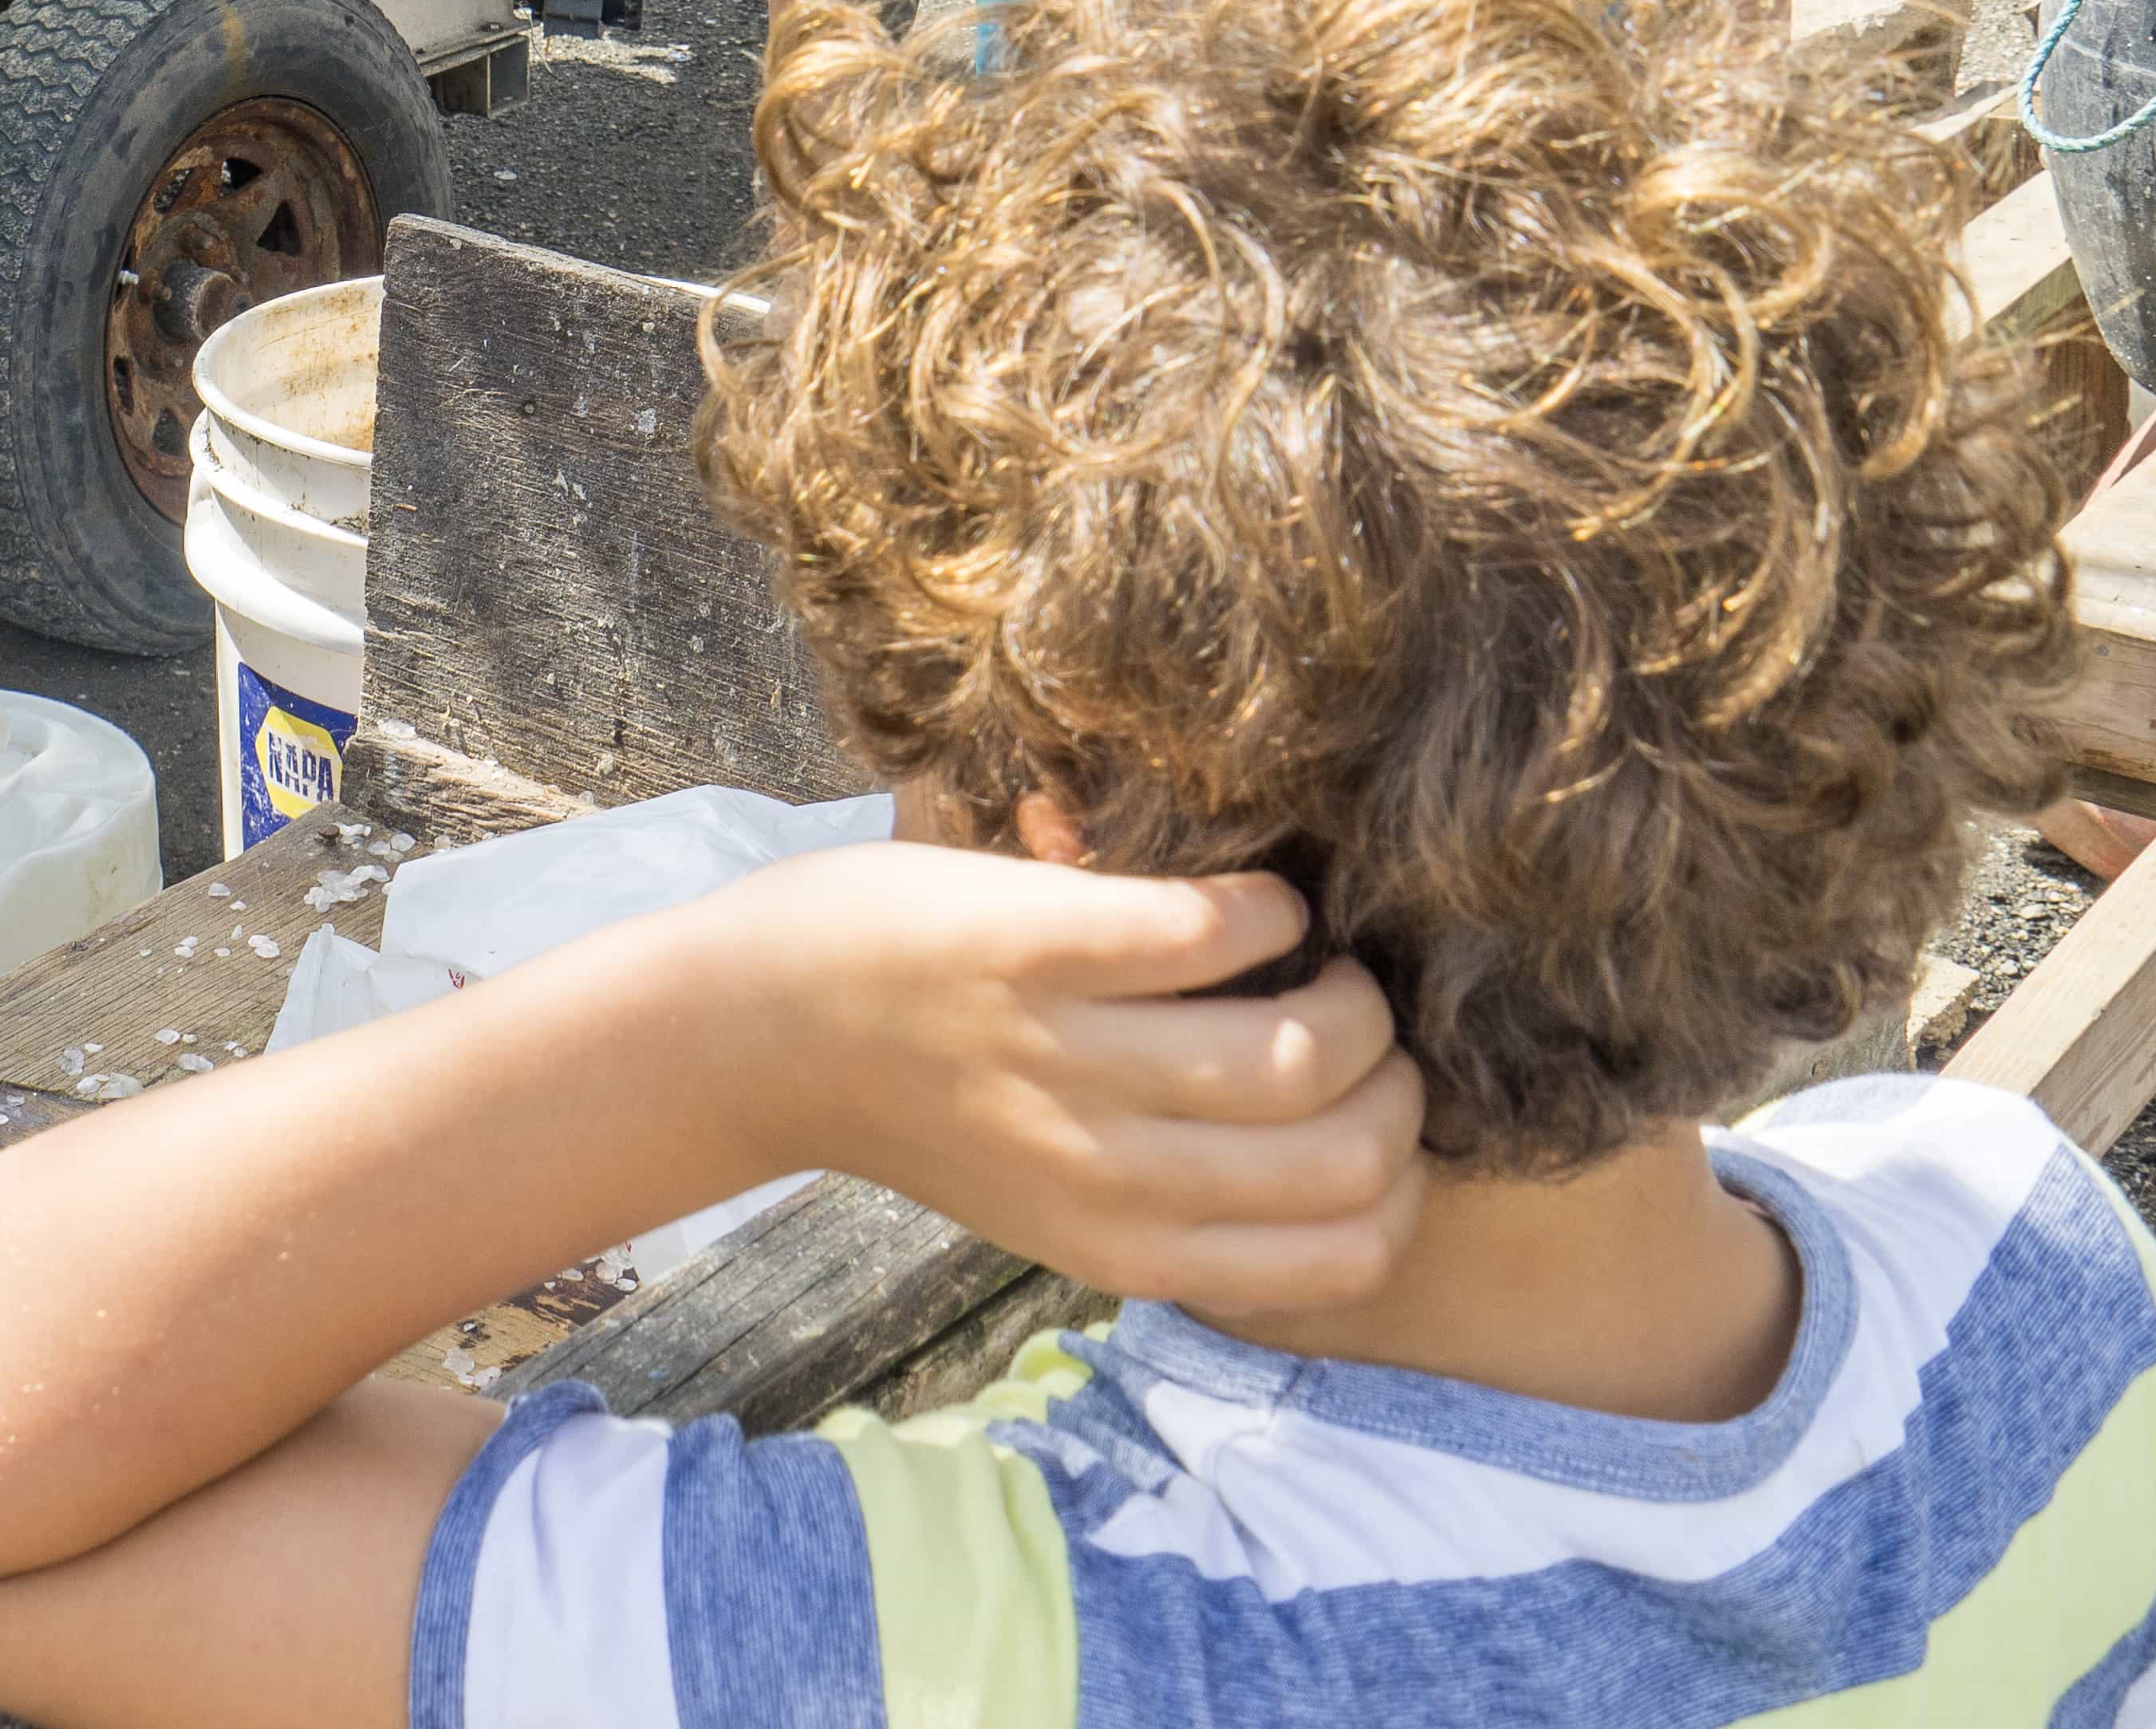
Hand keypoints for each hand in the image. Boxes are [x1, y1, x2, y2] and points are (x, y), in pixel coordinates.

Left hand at [675, 843, 1420, 1316]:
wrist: (757, 1032)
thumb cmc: (919, 1103)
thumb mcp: (1054, 1202)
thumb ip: (1173, 1199)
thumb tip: (1328, 1142)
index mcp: (1123, 1246)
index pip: (1342, 1255)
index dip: (1398, 1180)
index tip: (1374, 1119)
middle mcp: (1105, 1174)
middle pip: (1347, 1152)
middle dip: (1391, 1077)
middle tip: (1358, 1023)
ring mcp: (1067, 1062)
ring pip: (1300, 1050)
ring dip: (1345, 987)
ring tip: (1316, 958)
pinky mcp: (1037, 950)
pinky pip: (1216, 930)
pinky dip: (1266, 906)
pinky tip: (1249, 900)